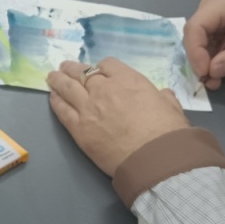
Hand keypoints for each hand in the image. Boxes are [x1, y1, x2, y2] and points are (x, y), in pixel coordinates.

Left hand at [47, 58, 189, 176]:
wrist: (154, 159)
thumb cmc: (168, 133)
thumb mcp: (172, 108)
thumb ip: (164, 98)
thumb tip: (163, 94)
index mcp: (128, 81)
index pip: (108, 65)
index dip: (101, 67)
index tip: (98, 71)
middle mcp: (104, 89)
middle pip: (82, 73)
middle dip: (73, 69)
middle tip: (65, 68)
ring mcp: (88, 108)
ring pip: (67, 87)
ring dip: (58, 79)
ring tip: (52, 76)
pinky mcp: (78, 128)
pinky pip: (62, 109)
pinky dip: (56, 100)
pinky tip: (53, 96)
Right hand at [184, 0, 224, 90]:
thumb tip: (212, 71)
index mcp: (220, 3)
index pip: (195, 27)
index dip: (195, 52)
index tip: (205, 74)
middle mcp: (210, 8)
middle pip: (194, 36)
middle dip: (202, 61)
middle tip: (214, 82)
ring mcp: (212, 18)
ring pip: (199, 44)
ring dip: (211, 64)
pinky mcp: (216, 29)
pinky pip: (208, 47)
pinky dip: (217, 61)